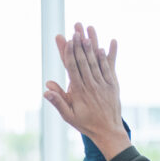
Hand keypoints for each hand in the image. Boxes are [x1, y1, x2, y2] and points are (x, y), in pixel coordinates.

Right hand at [44, 23, 129, 159]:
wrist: (108, 131)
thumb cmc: (86, 123)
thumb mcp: (68, 116)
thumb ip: (58, 102)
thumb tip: (46, 90)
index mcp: (79, 91)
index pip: (73, 67)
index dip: (70, 52)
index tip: (68, 39)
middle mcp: (91, 85)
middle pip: (84, 60)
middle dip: (80, 43)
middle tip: (77, 29)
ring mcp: (103, 84)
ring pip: (97, 61)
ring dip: (93, 45)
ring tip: (89, 31)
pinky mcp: (113, 85)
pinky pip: (109, 68)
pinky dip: (108, 56)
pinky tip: (105, 45)